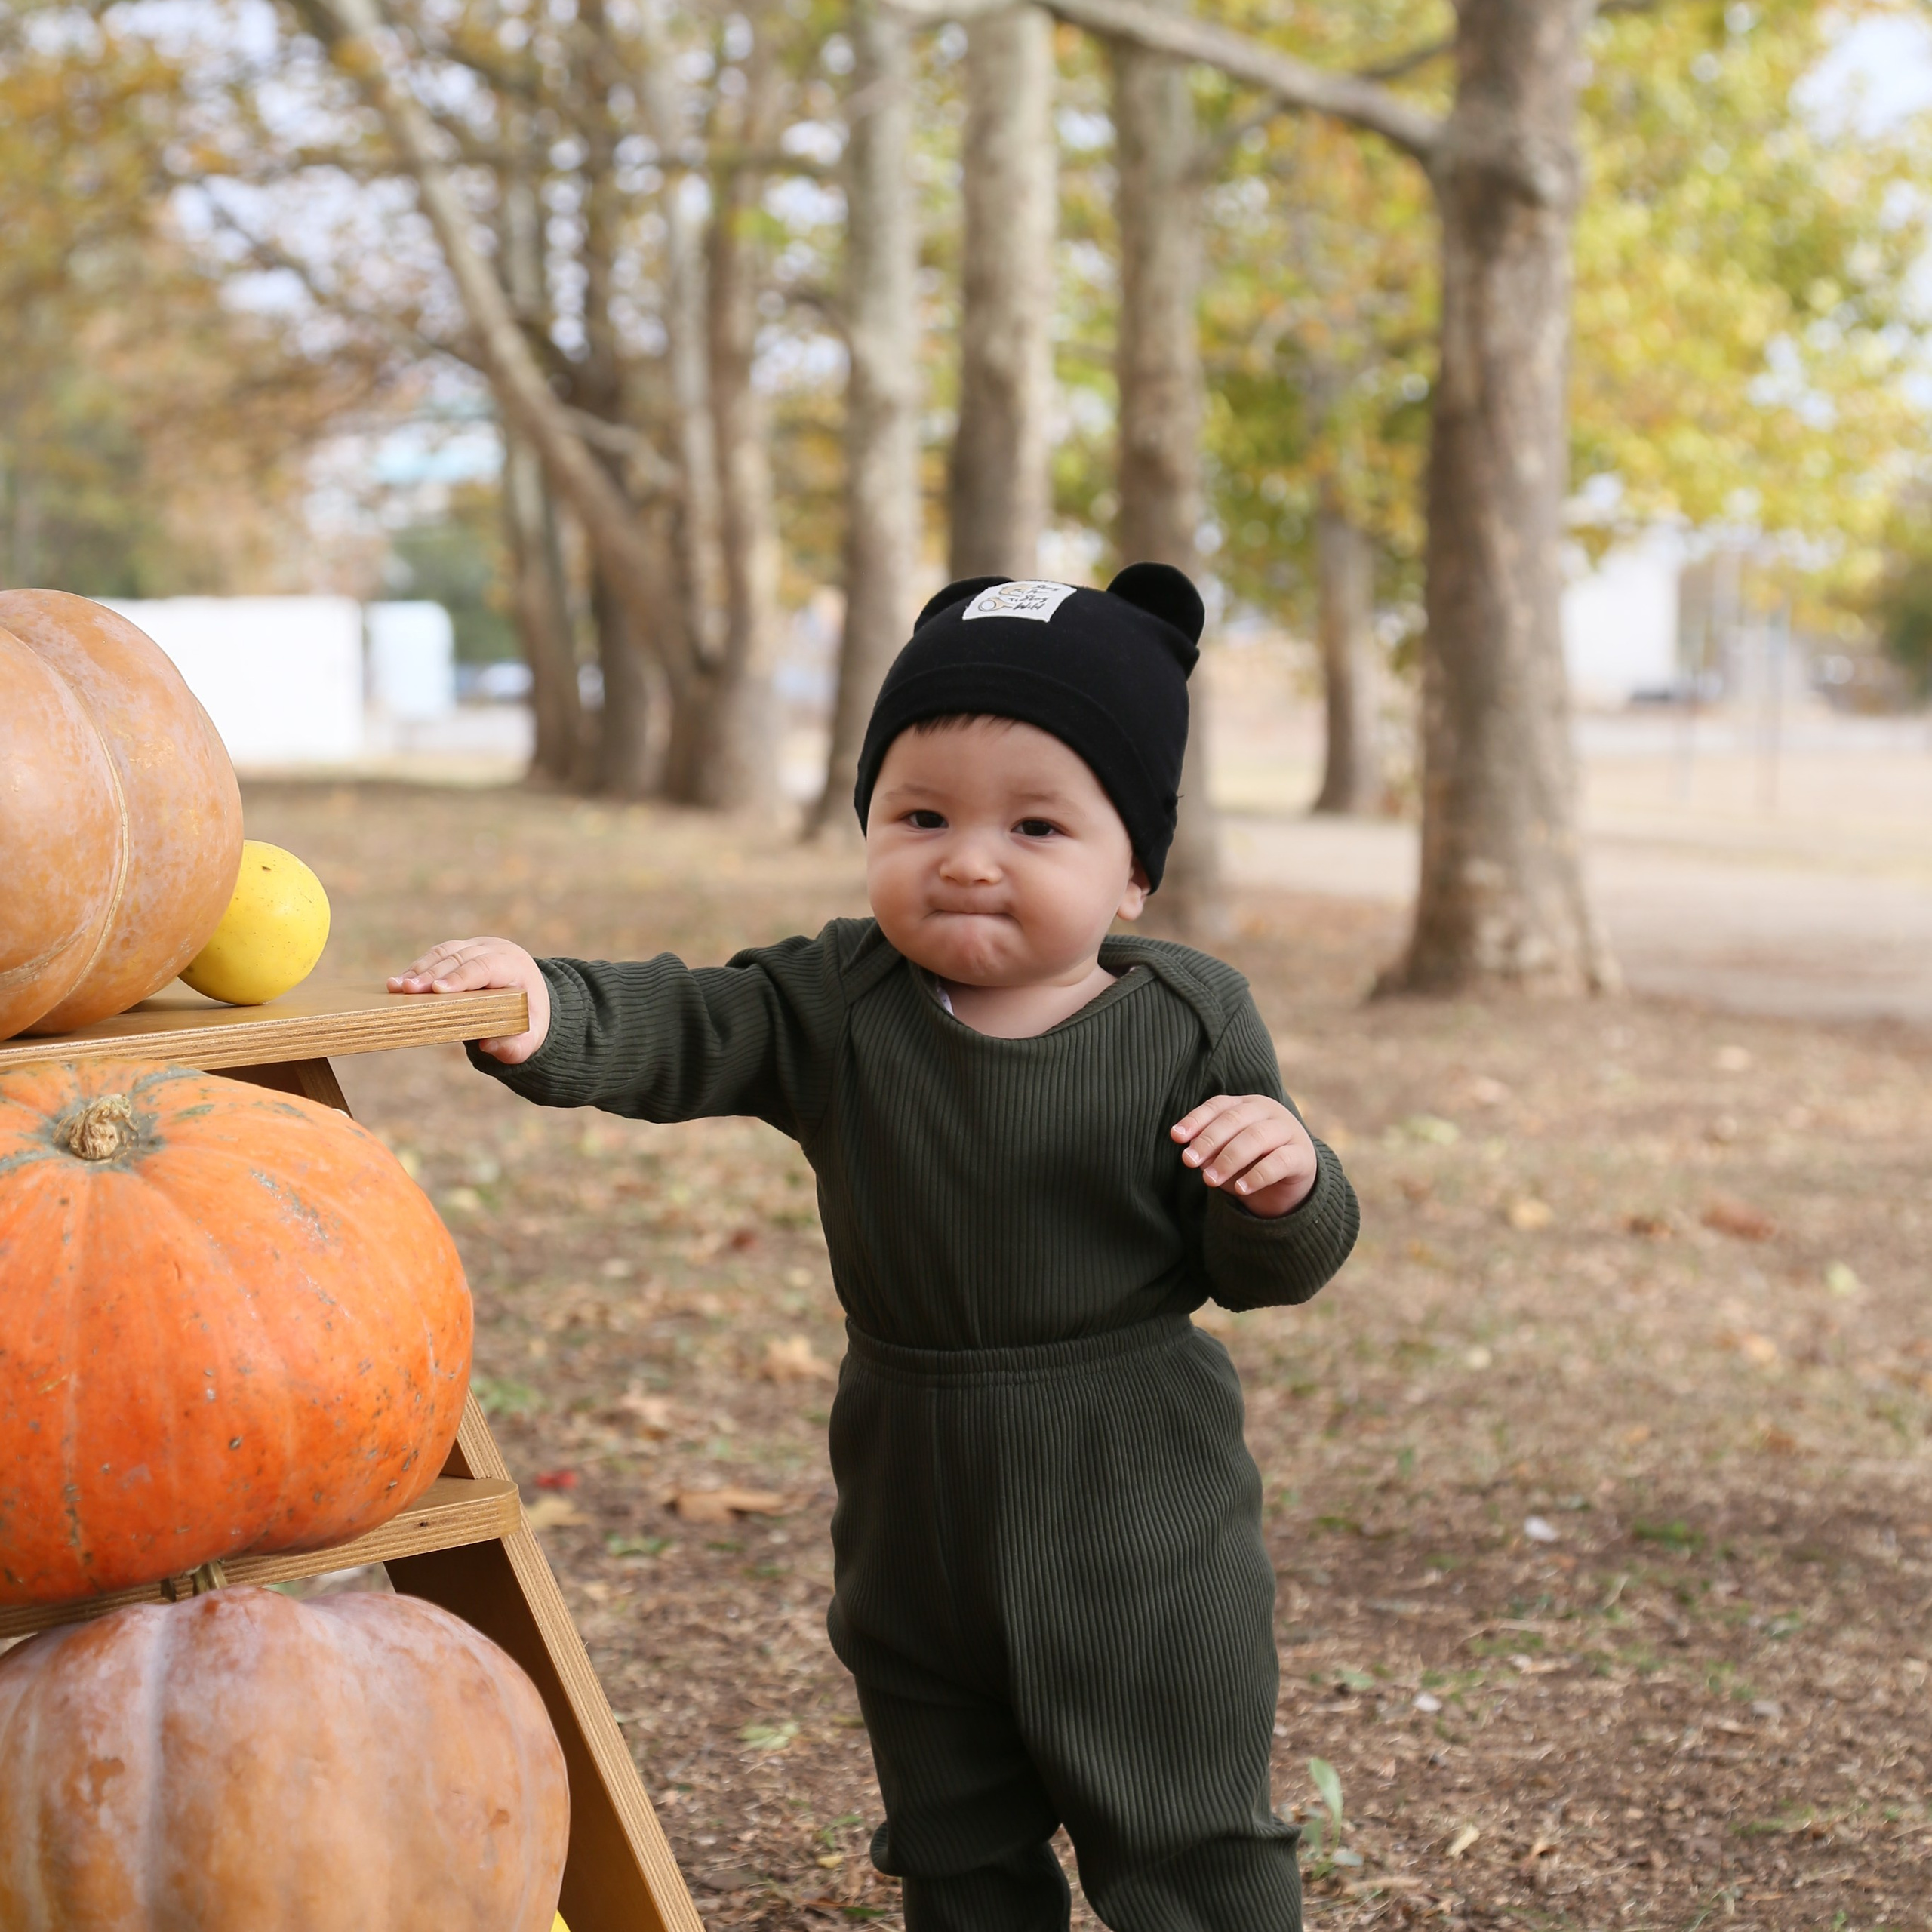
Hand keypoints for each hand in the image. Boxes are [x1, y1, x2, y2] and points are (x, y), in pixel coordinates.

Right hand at [388, 937, 551, 1063]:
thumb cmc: (527, 1020)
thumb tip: (489, 1046)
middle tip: (405, 990)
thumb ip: (516, 1047)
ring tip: (394, 987)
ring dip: (418, 969)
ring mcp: (476, 946)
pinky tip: (399, 983)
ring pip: (444, 952)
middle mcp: (495, 950)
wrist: (529, 999)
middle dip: (431, 974)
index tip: (437, 990)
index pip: (485, 967)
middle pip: (459, 958)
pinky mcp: (461, 951)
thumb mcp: (531, 1038)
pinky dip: (418, 968)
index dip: (460, 977)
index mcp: (515, 966)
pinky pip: (437, 955)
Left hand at [1171, 1093, 1317, 1217]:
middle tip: (1189, 1161)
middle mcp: (1268, 1111)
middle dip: (1208, 1140)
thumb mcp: (1225, 1156)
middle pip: (1234, 1119)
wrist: (1290, 1186)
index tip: (1176, 1137)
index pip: (1218, 1105)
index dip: (1196, 1120)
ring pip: (1255, 1137)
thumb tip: (1190, 1154)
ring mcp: (1288, 1130)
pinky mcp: (1302, 1156)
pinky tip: (1241, 1189)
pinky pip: (1279, 1162)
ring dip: (1228, 1159)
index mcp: (1245, 1105)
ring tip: (1209, 1180)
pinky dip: (1257, 1175)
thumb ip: (1210, 1152)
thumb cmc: (1251, 1164)